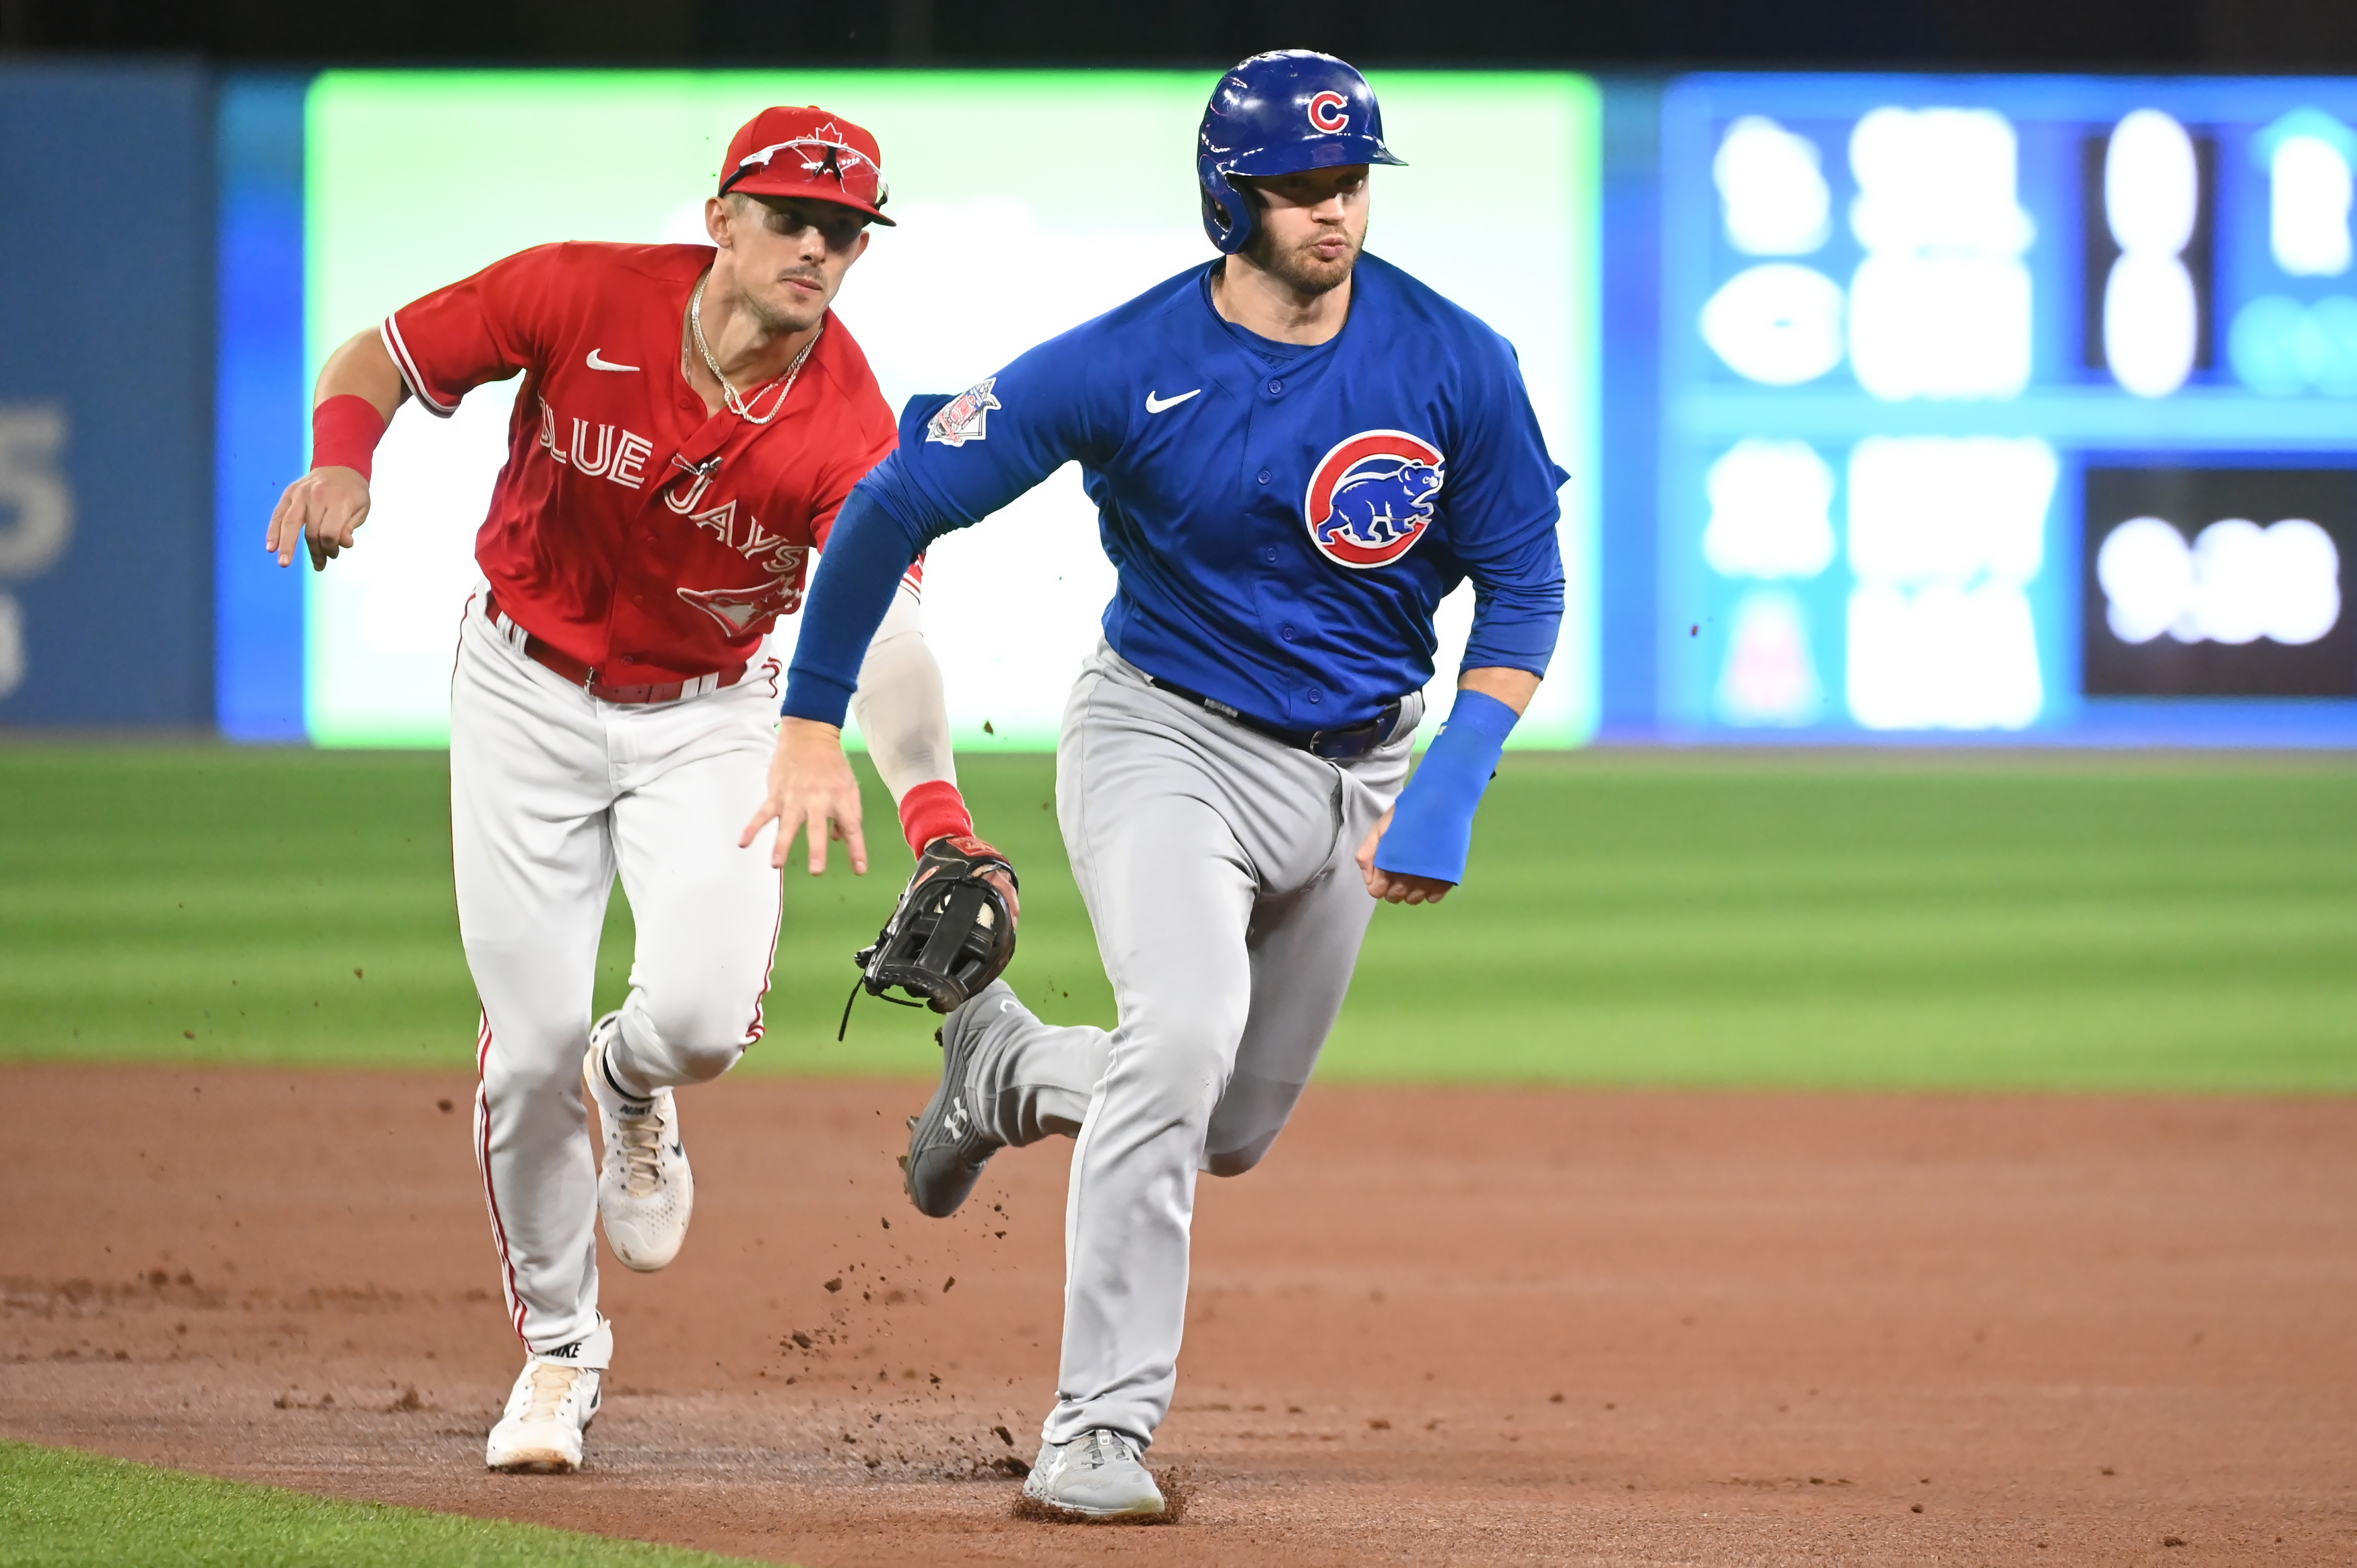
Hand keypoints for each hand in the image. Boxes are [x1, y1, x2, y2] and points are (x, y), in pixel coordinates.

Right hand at [267, 466, 371, 570]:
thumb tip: (342, 544)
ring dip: (286, 545)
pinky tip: (271, 547)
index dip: (331, 548)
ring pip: (290, 523)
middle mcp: (317, 496)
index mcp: (339, 501)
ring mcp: (300, 494)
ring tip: (284, 563)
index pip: (330, 533)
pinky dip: (273, 531)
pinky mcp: (289, 493)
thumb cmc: (353, 493)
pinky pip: (278, 514)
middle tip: (318, 566)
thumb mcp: (362, 509)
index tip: (334, 554)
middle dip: (315, 552)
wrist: (341, 467)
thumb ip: (350, 527)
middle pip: (311, 531)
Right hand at [742, 717, 867, 874]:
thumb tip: (840, 840)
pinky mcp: (776, 793)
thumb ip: (848, 814)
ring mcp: (794, 797)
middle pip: (818, 827)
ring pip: (788, 823)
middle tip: (816, 871)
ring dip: (782, 844)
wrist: (809, 735)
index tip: (859, 870)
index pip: (852, 826)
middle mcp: (818, 798)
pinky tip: (743, 843)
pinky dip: (752, 827)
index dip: (856, 849)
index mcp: (841, 797)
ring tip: (776, 864)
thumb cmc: (833, 765)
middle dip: (817, 849)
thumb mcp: (849, 786)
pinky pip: (763, 813)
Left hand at [1355, 808, 1453, 904]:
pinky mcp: (1446, 880)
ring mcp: (1428, 881)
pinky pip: (1434, 898)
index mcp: (1388, 866)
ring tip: (1415, 872)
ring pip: (1414, 900)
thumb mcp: (1379, 829)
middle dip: (1393, 887)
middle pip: (1395, 897)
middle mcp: (1407, 879)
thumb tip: (1369, 880)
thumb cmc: (1407, 815)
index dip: (1378, 884)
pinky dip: (1430, 891)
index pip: (1377, 892)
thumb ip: (1367, 855)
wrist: (1441, 805)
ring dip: (1411, 890)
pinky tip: (1429, 876)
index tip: (1384, 873)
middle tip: (1399, 870)